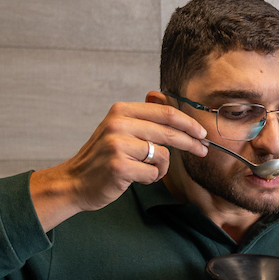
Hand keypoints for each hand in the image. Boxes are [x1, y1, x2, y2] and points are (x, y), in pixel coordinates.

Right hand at [30, 102, 208, 230]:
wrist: (75, 182)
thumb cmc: (102, 158)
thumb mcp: (118, 129)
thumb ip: (141, 116)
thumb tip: (163, 97)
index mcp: (121, 111)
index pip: (165, 112)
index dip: (188, 123)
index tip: (202, 132)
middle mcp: (118, 124)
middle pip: (169, 132)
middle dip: (191, 143)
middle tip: (203, 151)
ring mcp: (118, 145)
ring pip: (163, 154)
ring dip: (162, 167)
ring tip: (148, 170)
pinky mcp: (120, 166)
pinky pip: (153, 172)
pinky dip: (151, 178)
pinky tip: (137, 177)